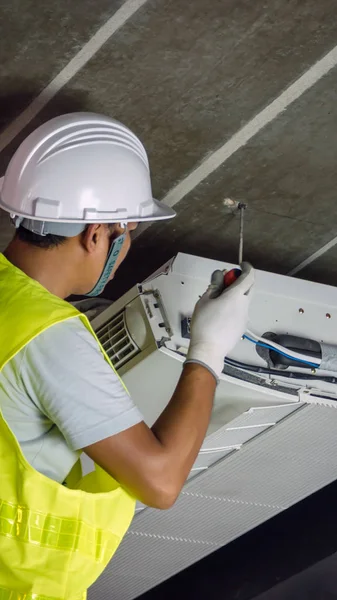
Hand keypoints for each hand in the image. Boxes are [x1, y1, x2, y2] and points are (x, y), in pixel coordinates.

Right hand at [186, 262, 254, 379]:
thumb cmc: (204, 323)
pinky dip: (235, 306)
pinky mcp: (242, 326)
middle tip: (227, 281)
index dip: (247, 268)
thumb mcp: (205, 300)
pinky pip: (241, 310)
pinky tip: (220, 314)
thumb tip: (221, 274)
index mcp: (236, 296)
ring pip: (245, 299)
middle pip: (250, 287)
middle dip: (242, 280)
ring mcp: (245, 317)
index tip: (241, 264)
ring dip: (237, 294)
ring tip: (219, 299)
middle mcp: (244, 305)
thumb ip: (215, 285)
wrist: (209, 349)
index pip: (249, 276)